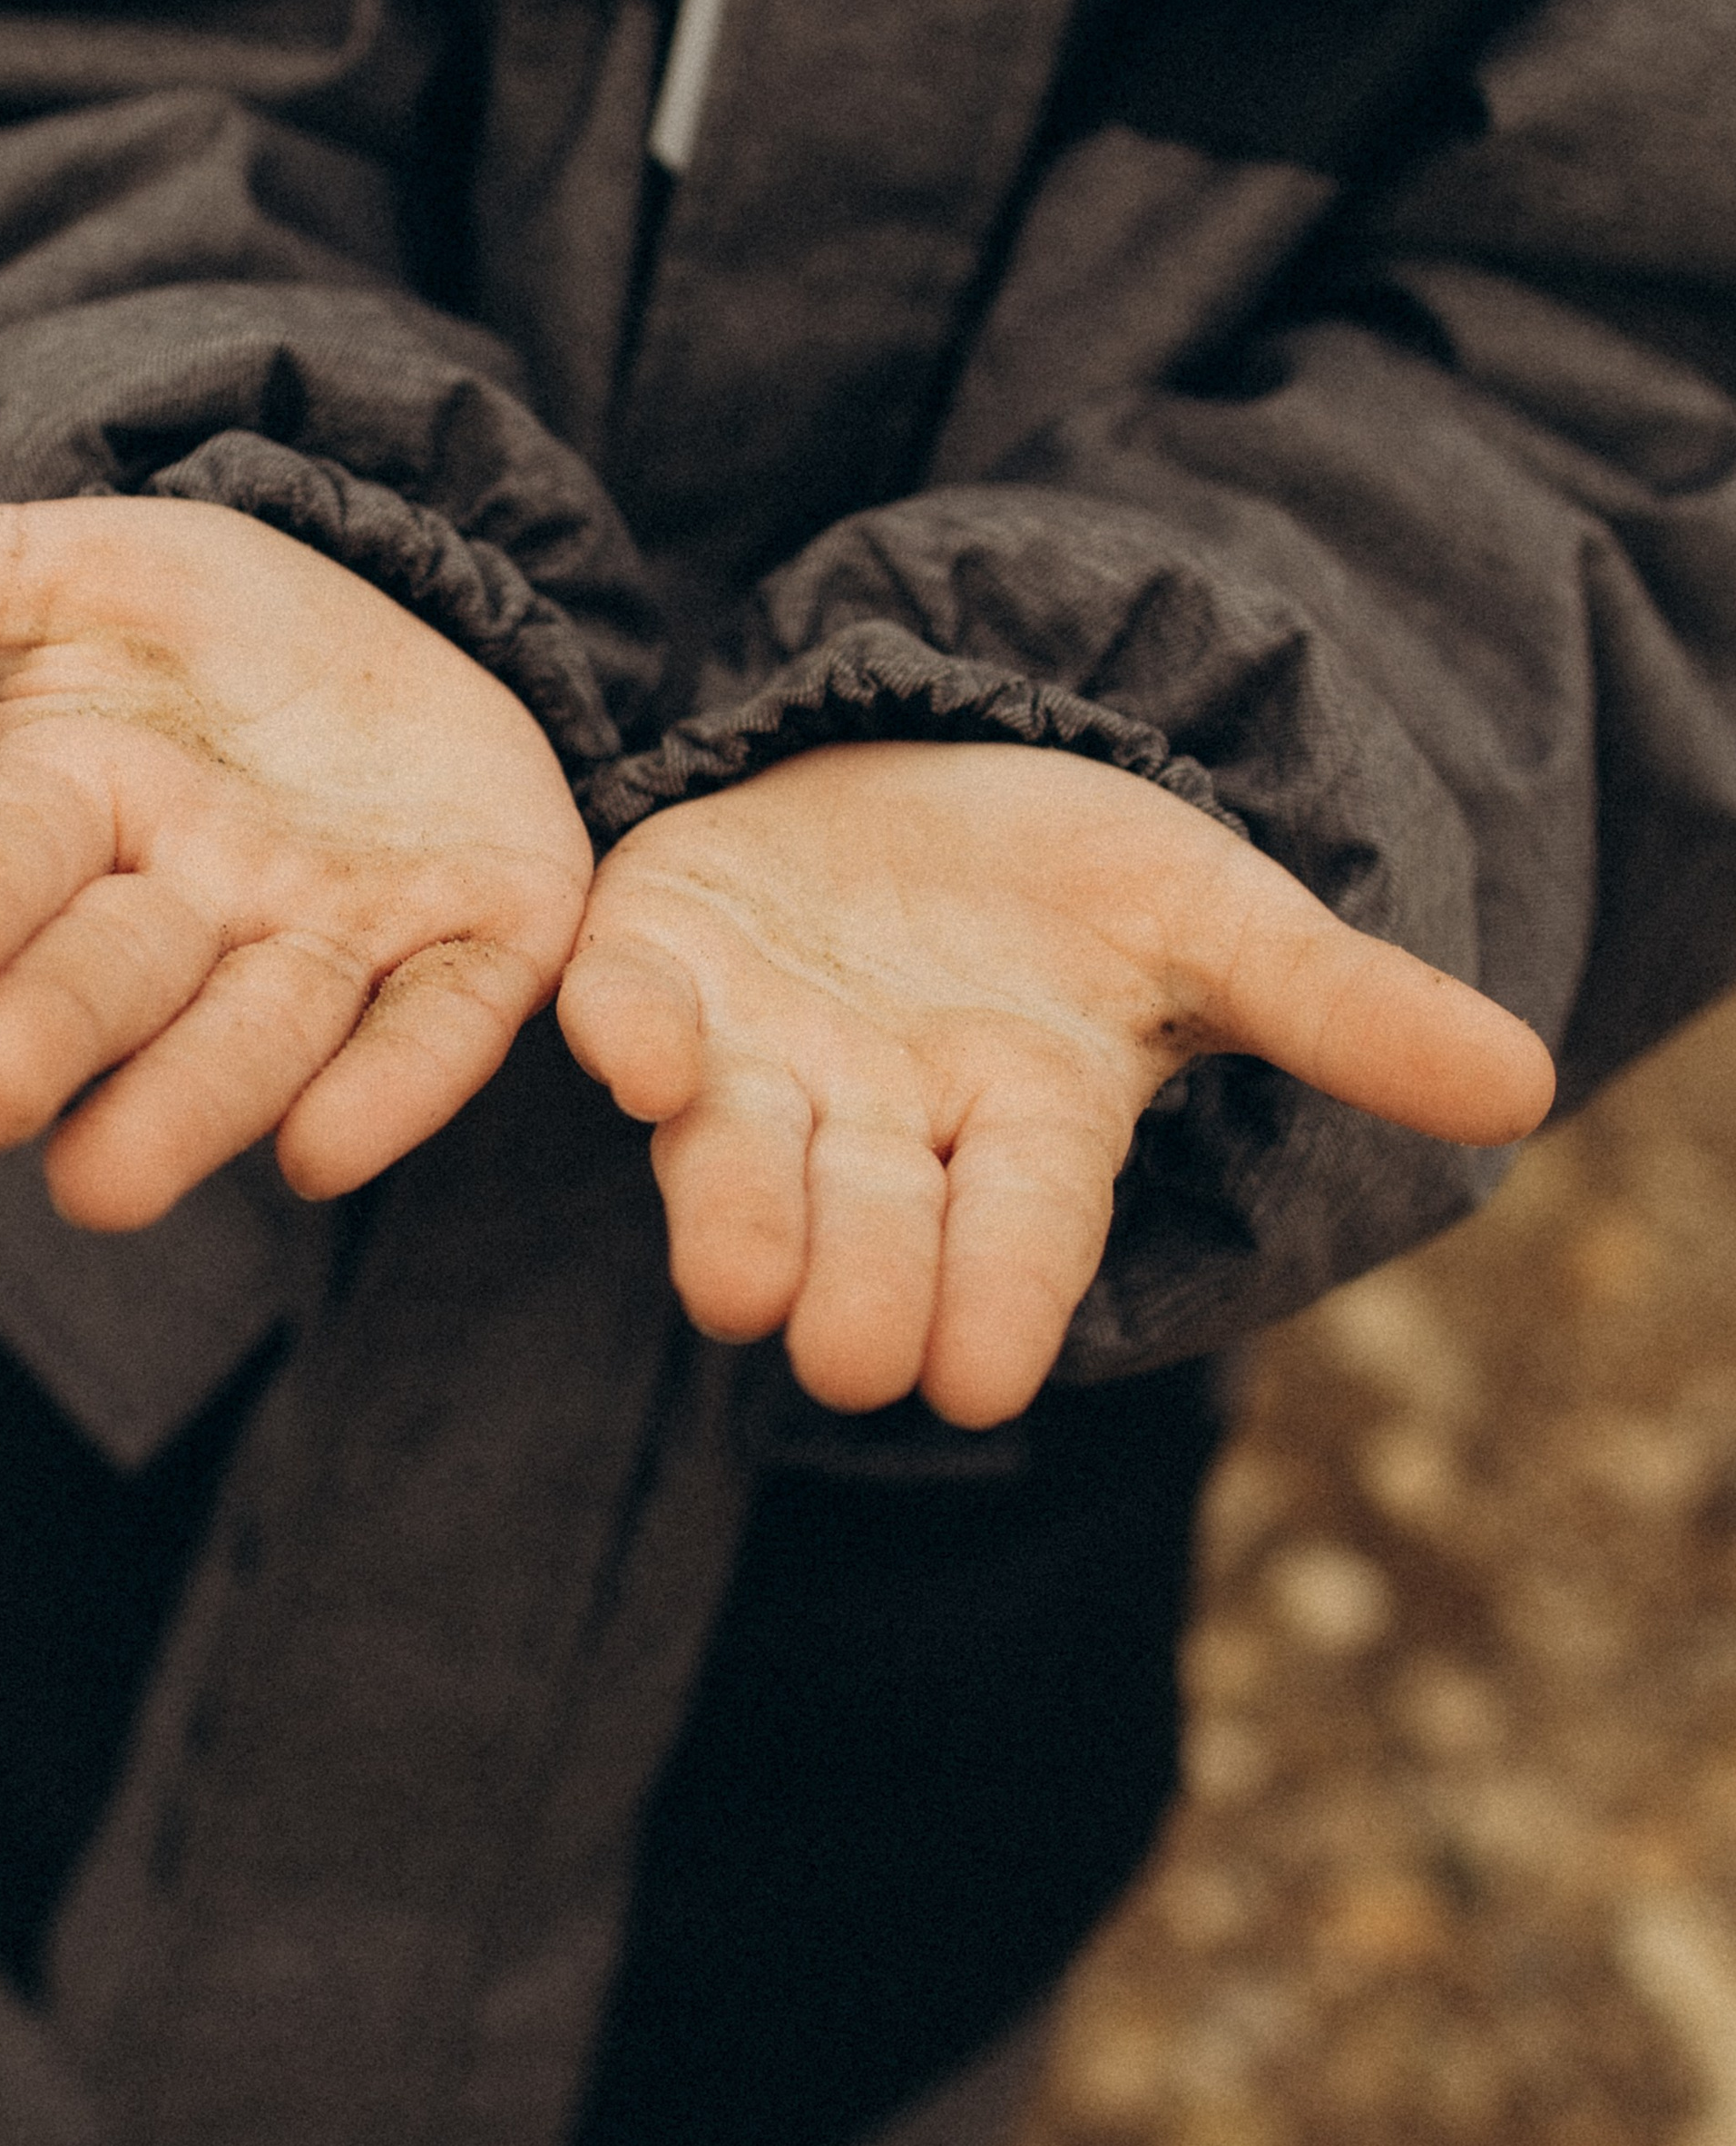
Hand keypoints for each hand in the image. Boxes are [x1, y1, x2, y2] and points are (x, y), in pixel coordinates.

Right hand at [0, 499, 592, 1224]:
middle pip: (117, 977)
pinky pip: (439, 1026)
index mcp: (75, 811)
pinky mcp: (478, 942)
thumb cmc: (178, 617)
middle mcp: (194, 904)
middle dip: (54, 1034)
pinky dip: (397, 1088)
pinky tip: (330, 1151)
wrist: (383, 600)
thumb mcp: (22, 576)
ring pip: (261, 1034)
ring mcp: (334, 934)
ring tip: (107, 1184)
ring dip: (192, 1103)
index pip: (2, 863)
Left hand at [558, 739, 1554, 1429]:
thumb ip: (1343, 1010)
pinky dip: (617, 1029)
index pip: (1020, 1244)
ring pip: (730, 1162)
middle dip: (856, 1293)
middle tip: (847, 1355)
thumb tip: (1527, 1088)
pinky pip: (618, 1010)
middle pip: (863, 1240)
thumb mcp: (1219, 923)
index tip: (986, 1383)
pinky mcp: (655, 962)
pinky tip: (626, 1037)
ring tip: (735, 1276)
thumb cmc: (1081, 878)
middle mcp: (876, 1129)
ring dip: (730, 1211)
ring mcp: (753, 1055)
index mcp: (1020, 1134)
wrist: (933, 762)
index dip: (1003, 1306)